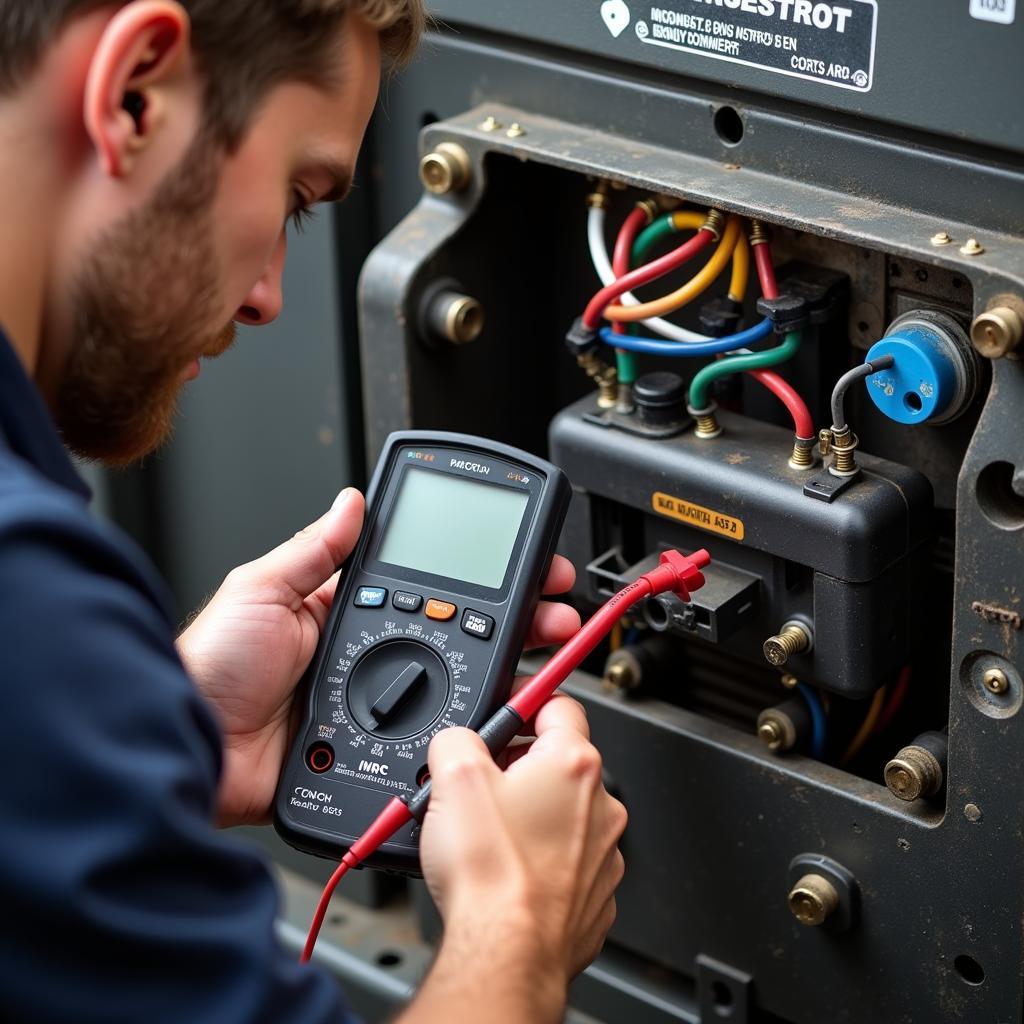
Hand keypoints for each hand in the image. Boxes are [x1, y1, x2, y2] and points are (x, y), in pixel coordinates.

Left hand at [176, 488, 580, 826]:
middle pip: (459, 634)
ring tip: (547, 649)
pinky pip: (436, 739)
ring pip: (458, 685)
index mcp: (347, 611)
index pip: (429, 584)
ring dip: (509, 668)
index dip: (478, 573)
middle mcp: (372, 657)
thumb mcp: (258, 590)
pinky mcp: (379, 750)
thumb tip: (352, 502)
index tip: (519, 560)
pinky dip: (475, 730)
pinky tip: (509, 715)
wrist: (191, 750)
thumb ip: (312, 552)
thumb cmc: (210, 667)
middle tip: (553, 606)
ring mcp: (380, 705)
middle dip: (515, 616)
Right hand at [407, 697, 626, 1022]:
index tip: (509, 707)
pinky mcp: (595, 892)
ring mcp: (602, 852)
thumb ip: (457, 739)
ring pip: (563, 813)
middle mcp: (600, 803)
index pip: (558, 703)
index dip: (526, 699)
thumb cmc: (491, 874)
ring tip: (489, 835)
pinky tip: (508, 870)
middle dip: (518, 765)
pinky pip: (568, 859)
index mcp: (572, 763)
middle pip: (557, 760)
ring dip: (531, 814)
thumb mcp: (452, 777)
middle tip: (480, 783)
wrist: (507, 952)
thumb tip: (456, 741)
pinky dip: (541, 857)